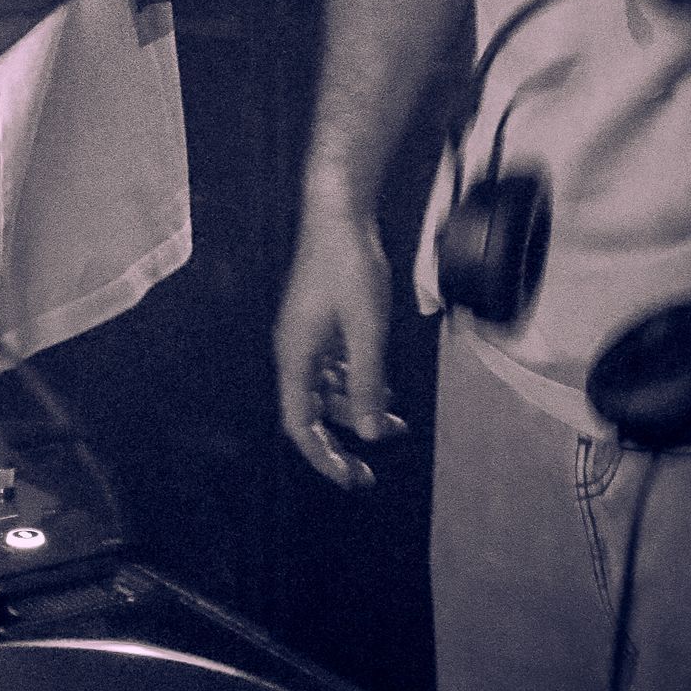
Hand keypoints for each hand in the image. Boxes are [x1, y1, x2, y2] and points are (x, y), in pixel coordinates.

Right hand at [274, 195, 404, 488]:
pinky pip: (334, 367)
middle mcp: (294, 350)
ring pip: (326, 390)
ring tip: (396, 425)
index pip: (300, 424)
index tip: (352, 479)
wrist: (337, 211)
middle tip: (368, 473)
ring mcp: (306, 335)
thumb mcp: (366, 330)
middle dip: (339, 443)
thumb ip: (367, 382)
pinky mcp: (319, 320)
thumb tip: (368, 433)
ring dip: (356, 410)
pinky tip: (385, 388)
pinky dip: (357, 383)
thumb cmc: (349, 265)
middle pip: (310, 412)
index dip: (323, 457)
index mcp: (295, 356)